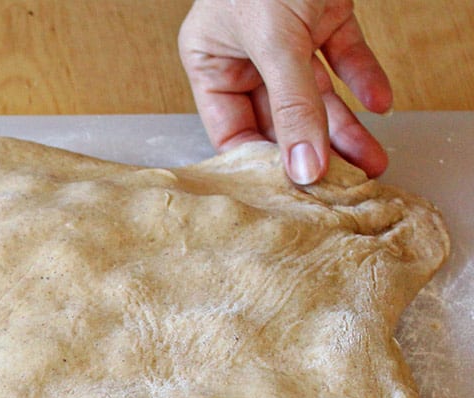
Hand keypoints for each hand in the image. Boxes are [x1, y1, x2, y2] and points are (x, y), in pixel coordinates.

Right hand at [178, 0, 391, 184]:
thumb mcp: (276, 40)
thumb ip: (291, 106)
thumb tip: (302, 169)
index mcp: (210, 59)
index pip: (231, 128)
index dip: (262, 160)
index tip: (292, 188)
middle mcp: (246, 52)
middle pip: (280, 117)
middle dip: (315, 148)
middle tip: (343, 184)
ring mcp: (286, 37)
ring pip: (316, 95)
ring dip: (346, 127)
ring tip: (372, 160)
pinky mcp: (323, 16)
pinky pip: (343, 58)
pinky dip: (363, 78)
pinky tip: (380, 104)